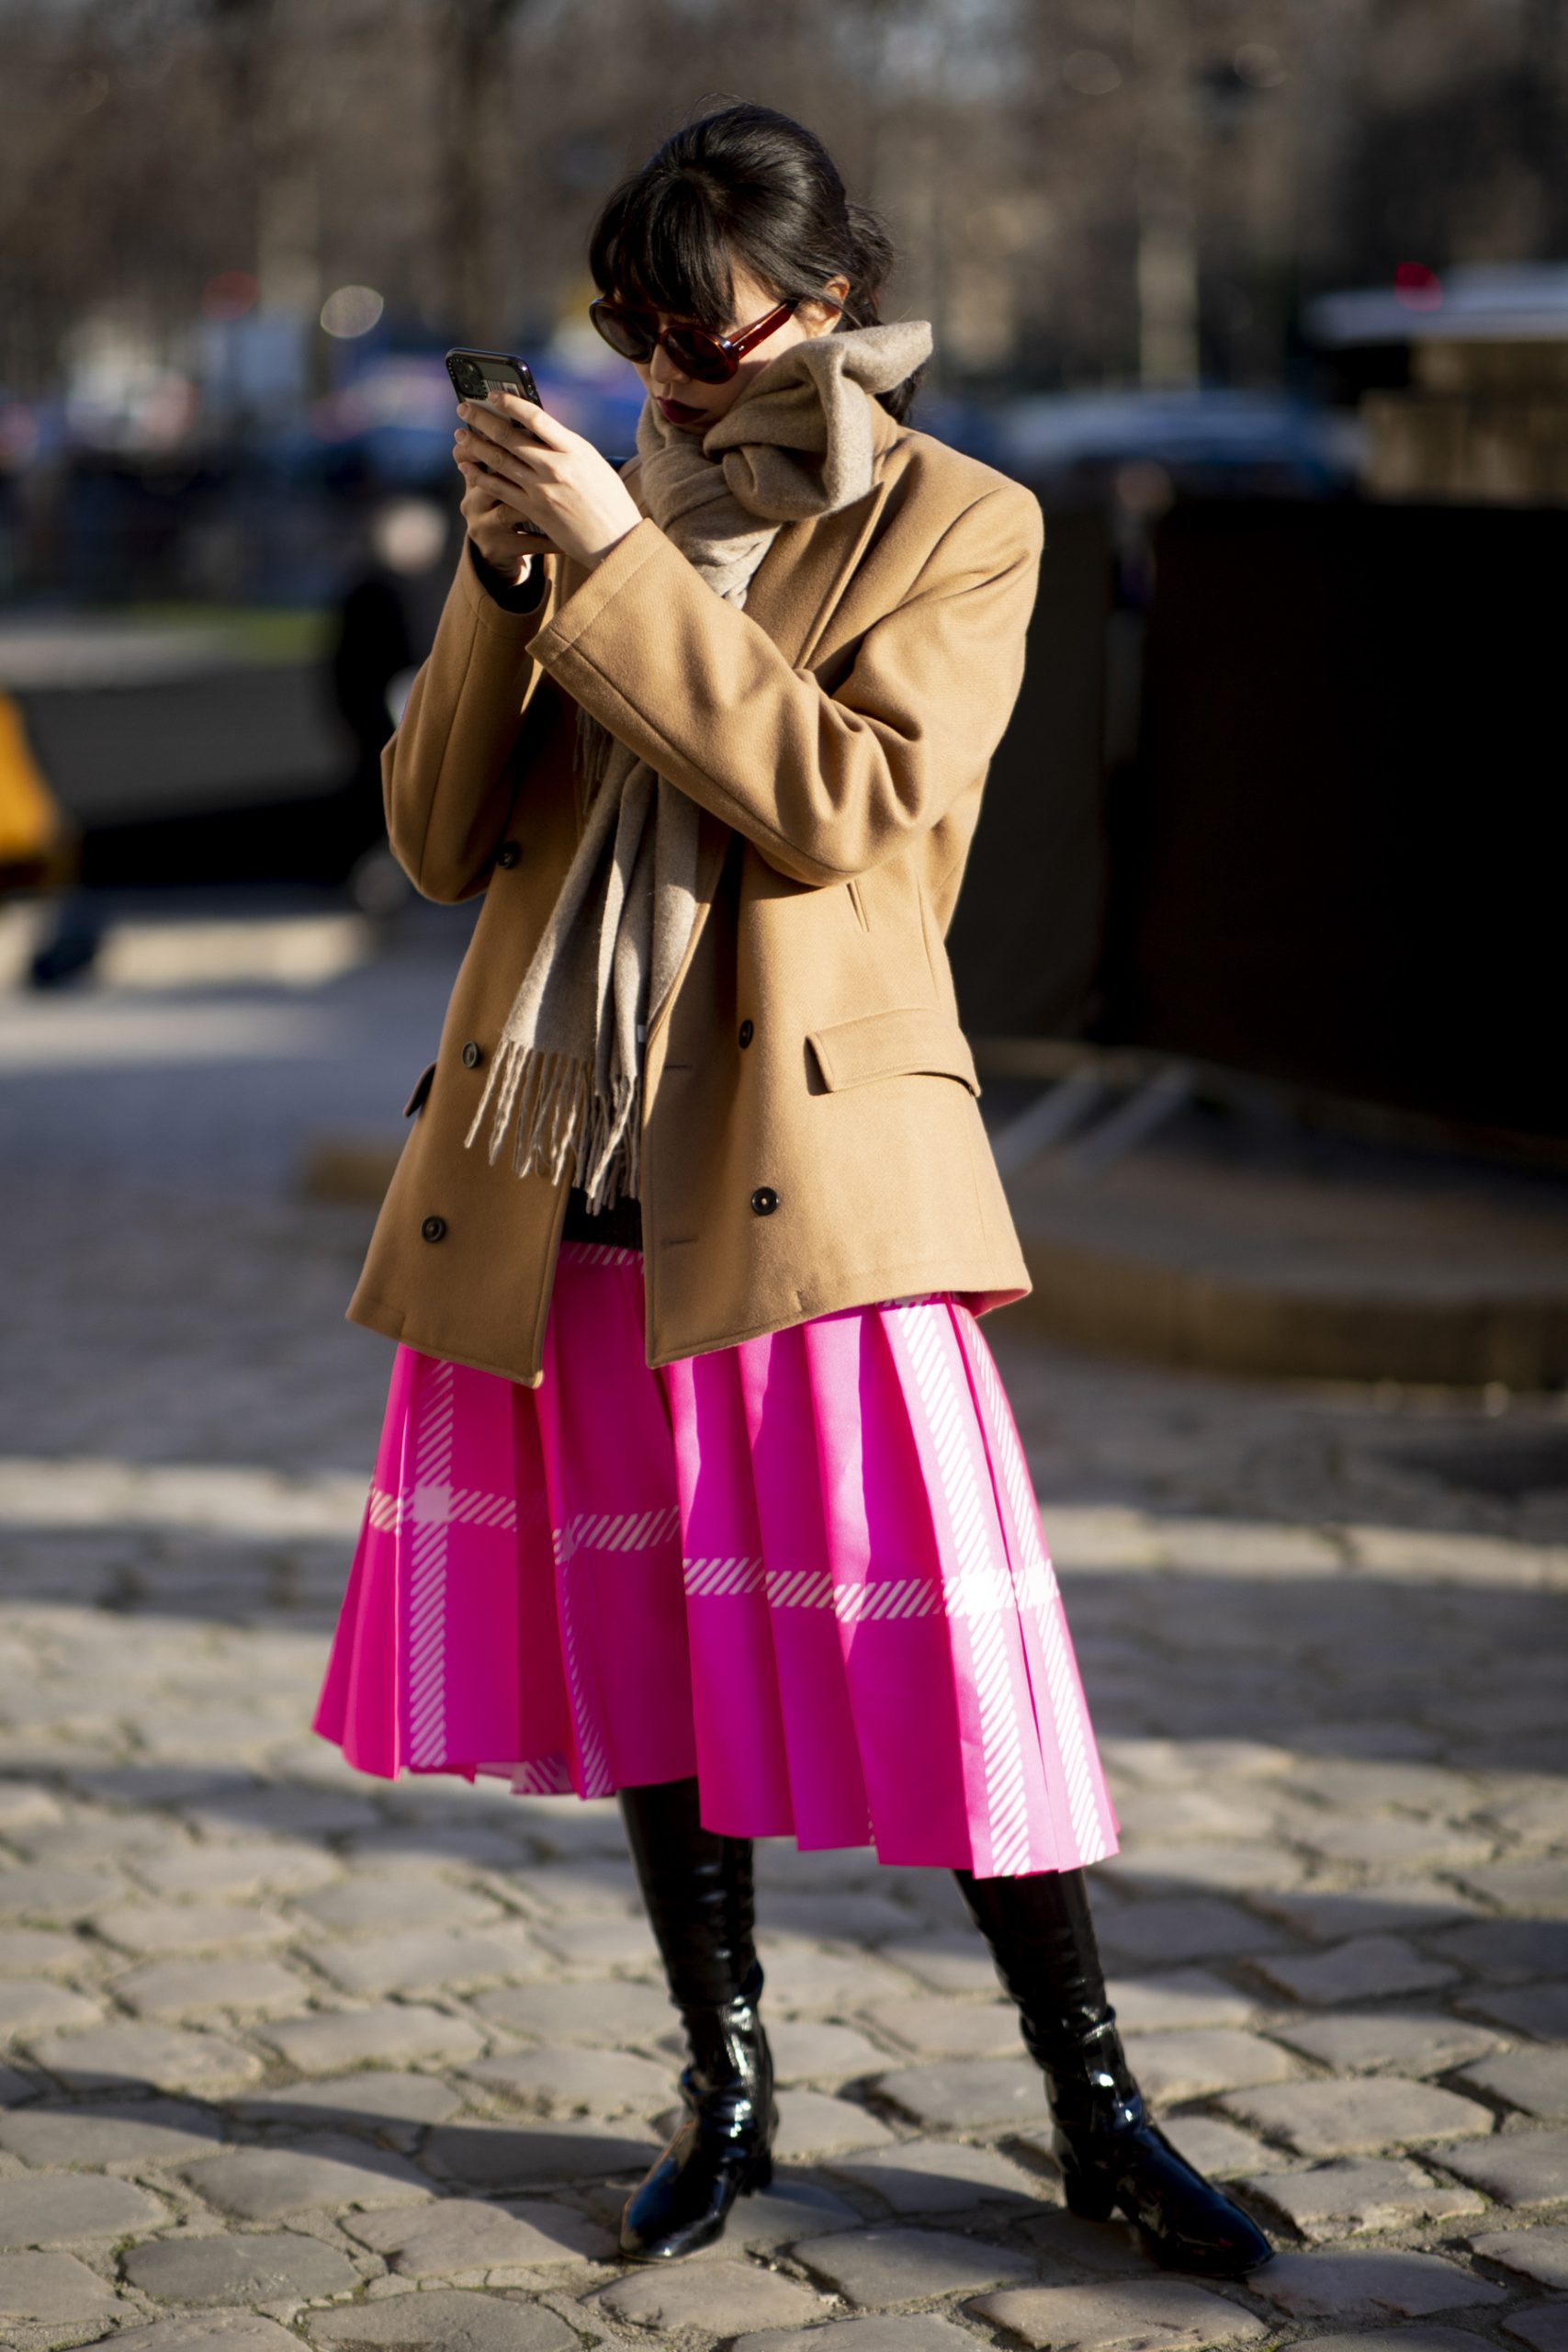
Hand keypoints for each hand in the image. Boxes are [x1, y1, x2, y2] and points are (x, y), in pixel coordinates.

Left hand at [454, 392, 642, 573]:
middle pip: (509, 437)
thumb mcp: (592, 462)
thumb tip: (535, 428)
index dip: (510, 403)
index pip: (535, 417)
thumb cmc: (608, 498)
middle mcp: (555, 467)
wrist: (616, 540)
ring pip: (499, 461)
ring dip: (475, 446)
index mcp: (573, 449)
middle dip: (482, 420)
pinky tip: (467, 468)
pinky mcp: (533, 510)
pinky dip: (479, 477)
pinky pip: (499, 489)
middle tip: (464, 409)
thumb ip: (565, 445)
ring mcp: (542, 490)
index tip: (493, 395)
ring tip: (460, 436)